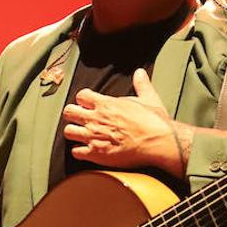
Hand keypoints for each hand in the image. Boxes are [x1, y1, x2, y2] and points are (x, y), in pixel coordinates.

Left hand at [62, 69, 185, 176]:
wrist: (157, 142)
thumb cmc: (153, 122)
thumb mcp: (148, 98)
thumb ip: (141, 84)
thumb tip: (140, 73)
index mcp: (105, 104)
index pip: (81, 95)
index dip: (84, 100)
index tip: (89, 104)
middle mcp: (95, 119)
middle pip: (68, 112)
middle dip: (74, 115)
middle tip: (81, 119)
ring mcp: (93, 136)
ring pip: (68, 132)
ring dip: (74, 133)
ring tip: (82, 134)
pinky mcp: (96, 154)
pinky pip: (76, 152)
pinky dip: (80, 151)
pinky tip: (87, 150)